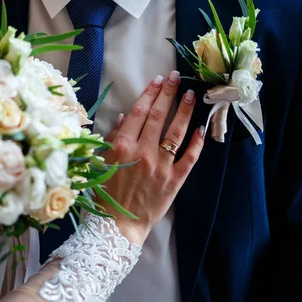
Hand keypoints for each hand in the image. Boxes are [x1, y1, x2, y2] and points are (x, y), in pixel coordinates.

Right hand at [99, 71, 204, 244]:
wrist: (116, 225)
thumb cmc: (104, 194)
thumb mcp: (100, 162)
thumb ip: (112, 138)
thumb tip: (124, 116)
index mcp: (122, 146)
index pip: (139, 112)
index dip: (150, 93)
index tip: (158, 79)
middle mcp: (143, 152)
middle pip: (158, 116)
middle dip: (168, 93)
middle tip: (176, 77)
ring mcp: (161, 166)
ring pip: (176, 132)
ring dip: (184, 111)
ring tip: (190, 95)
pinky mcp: (174, 180)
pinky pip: (189, 157)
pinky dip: (196, 142)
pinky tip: (200, 128)